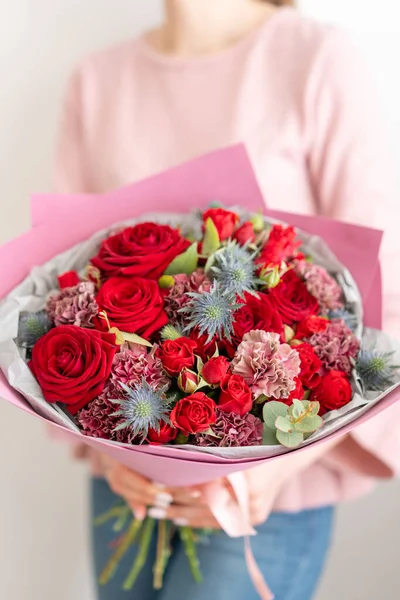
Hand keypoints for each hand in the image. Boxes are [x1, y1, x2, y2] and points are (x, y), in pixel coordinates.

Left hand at [100, 437, 340, 527]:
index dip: (174, 488)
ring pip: (209, 518)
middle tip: (148, 499)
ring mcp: (254, 512)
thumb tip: (172, 456)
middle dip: (173, 503)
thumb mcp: (234, 436)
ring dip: (182, 514)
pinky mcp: (255, 516)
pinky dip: (199, 519)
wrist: (297, 445)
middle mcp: (250, 501)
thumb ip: (209, 450)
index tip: (153, 483)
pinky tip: (180, 516)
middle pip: (200, 507)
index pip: (198, 491)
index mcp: (243, 479)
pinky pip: (221, 522)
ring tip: (156, 510)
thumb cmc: (265, 433)